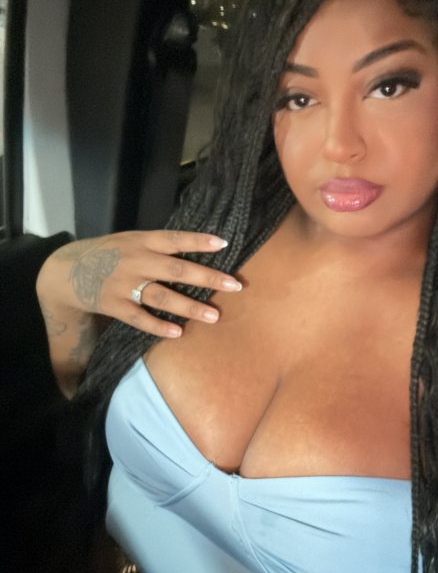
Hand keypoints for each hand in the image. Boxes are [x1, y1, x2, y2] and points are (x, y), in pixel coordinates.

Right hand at [39, 230, 239, 338]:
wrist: (67, 271)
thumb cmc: (108, 253)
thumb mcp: (130, 240)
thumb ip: (157, 245)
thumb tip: (194, 248)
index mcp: (141, 241)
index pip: (174, 239)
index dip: (198, 241)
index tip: (223, 244)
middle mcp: (136, 261)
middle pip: (176, 270)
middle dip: (207, 278)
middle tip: (234, 285)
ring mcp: (125, 284)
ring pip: (162, 296)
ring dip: (190, 307)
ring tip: (214, 315)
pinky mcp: (115, 305)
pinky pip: (140, 318)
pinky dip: (158, 326)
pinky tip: (177, 333)